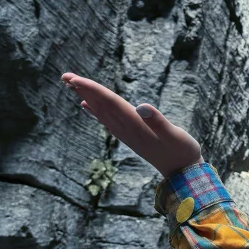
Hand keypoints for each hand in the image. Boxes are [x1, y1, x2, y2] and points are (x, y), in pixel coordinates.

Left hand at [61, 74, 201, 176]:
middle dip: (83, 90)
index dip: (92, 89)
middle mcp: (126, 129)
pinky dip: (95, 111)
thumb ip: (158, 122)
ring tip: (72, 86)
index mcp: (135, 125)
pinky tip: (86, 106)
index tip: (75, 79)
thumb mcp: (174, 135)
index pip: (109, 103)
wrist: (182, 173)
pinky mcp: (130, 136)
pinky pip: (107, 120)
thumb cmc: (182, 151)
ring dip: (86, 97)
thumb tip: (141, 107)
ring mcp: (126, 133)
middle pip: (100, 105)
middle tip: (65, 76)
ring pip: (101, 112)